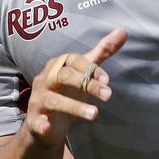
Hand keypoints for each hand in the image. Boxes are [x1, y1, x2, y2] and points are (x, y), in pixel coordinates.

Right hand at [24, 29, 126, 148]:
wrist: (45, 122)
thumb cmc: (67, 91)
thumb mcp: (84, 71)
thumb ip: (101, 53)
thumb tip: (123, 32)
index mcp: (57, 65)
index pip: (73, 60)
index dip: (90, 68)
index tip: (108, 79)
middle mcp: (45, 79)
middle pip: (64, 77)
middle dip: (87, 84)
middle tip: (108, 95)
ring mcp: (38, 100)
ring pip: (55, 101)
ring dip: (74, 107)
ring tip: (95, 114)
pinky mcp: (35, 120)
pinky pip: (37, 122)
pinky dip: (42, 124)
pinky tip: (48, 127)